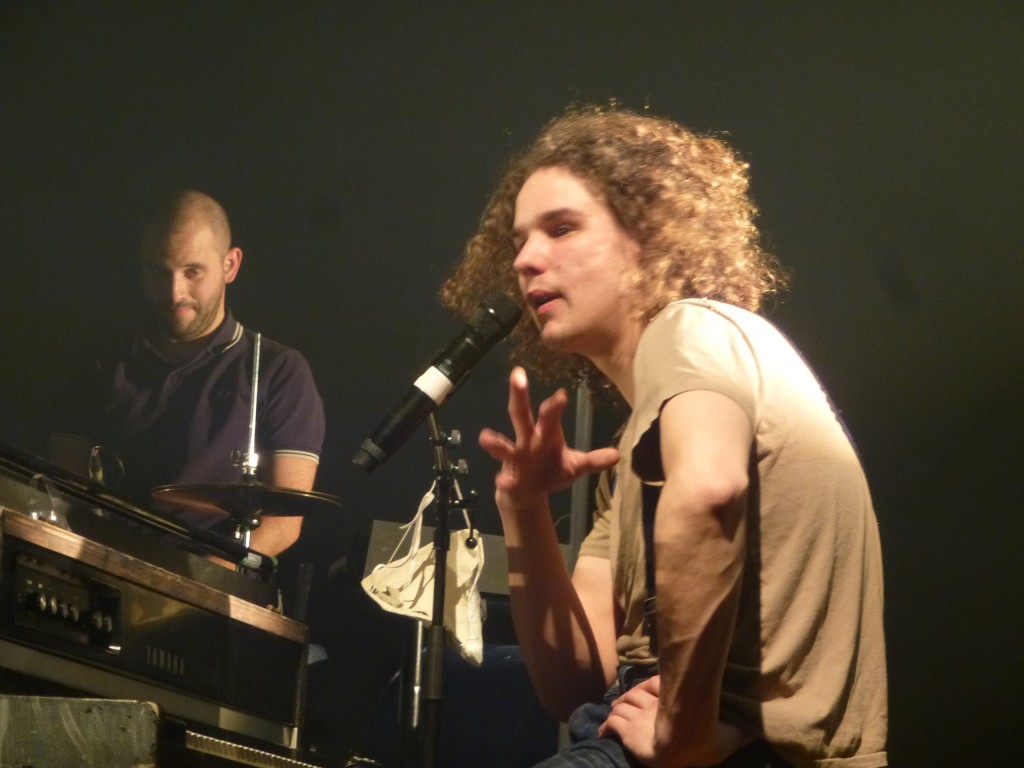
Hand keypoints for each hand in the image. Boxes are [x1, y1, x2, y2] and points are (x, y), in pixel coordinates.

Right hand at [479, 367, 618, 512]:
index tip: (561, 394)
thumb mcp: (575, 466)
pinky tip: (503, 481)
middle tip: (517, 374)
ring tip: (485, 436)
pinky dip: (504, 479)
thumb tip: (617, 456)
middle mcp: (527, 439)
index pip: (550, 414)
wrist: (527, 492)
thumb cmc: (551, 471)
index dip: (554, 405)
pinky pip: (504, 478)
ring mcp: (514, 457)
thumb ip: (593, 461)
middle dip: (519, 396)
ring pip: (503, 444)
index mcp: (545, 433)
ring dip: (494, 441)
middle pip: (521, 414)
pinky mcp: (508, 477)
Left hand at [599, 676, 748, 766]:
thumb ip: (744, 729)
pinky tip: (604, 733)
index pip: (656, 687)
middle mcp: (654, 707)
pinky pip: (612, 725)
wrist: (684, 742)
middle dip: (633, 697)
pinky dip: (606, 727)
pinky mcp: (626, 732)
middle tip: (630, 702)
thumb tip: (762, 727)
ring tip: (617, 711)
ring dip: (620, 708)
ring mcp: (639, 719)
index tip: (654, 693)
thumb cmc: (706, 737)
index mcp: (674, 703)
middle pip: (635, 695)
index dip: (653, 689)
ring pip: (622, 706)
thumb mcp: (732, 733)